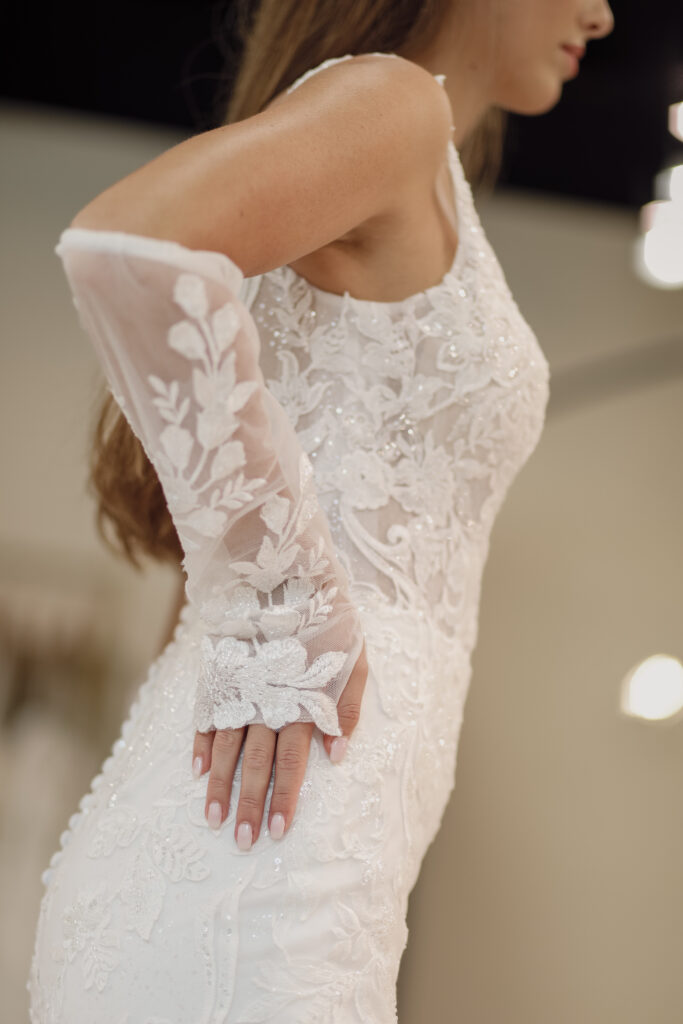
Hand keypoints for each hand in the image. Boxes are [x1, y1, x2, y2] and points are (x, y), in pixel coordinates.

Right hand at [191, 640, 367, 849]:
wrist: (286, 575)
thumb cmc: (328, 619)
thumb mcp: (352, 660)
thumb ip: (347, 708)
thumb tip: (337, 755)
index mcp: (300, 703)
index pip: (292, 763)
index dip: (284, 799)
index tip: (278, 832)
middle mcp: (266, 703)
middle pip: (256, 764)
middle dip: (249, 805)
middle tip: (242, 841)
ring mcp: (239, 690)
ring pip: (225, 747)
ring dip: (219, 785)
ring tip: (213, 819)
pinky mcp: (220, 675)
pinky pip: (206, 715)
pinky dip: (199, 743)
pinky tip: (195, 771)